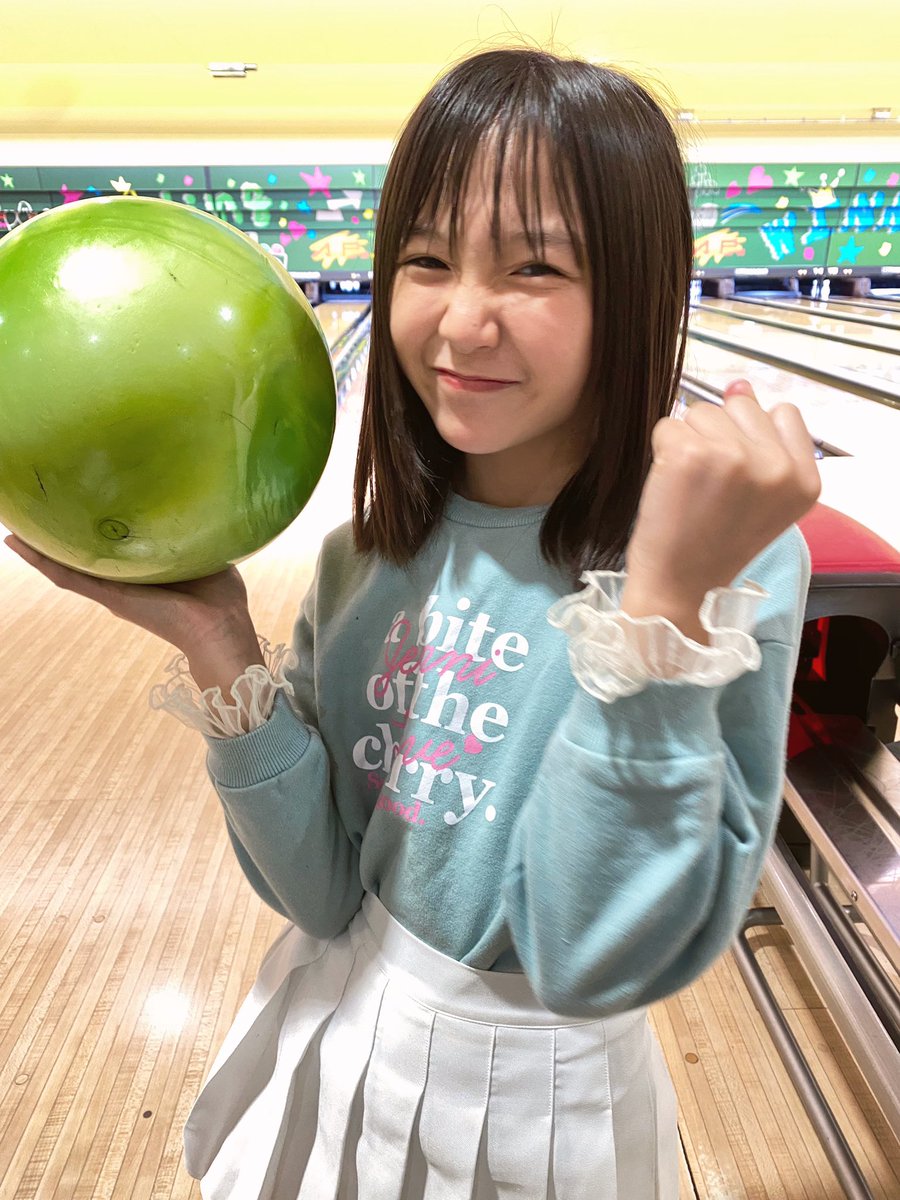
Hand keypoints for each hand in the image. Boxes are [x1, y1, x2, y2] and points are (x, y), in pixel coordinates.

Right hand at [3, 533, 254, 653]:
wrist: (219, 628)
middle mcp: (121, 579)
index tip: (74, 503)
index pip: (111, 546)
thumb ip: (190, 536)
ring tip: (14, 528)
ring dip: (40, 548)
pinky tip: (19, 544)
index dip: (91, 527)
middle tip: (35, 510)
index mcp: (142, 569)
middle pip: (84, 554)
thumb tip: (192, 511)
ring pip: (67, 565)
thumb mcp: (202, 555)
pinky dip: (43, 561)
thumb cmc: (218, 597)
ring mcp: (112, 589)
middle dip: (59, 535)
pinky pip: (69, 578)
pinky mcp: (110, 597)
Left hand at [621, 380, 820, 637]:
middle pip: (738, 405)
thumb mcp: (759, 496)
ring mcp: (734, 458)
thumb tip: (738, 384)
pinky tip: (670, 486)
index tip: (736, 477)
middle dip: (717, 436)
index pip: (781, 412)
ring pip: (699, 412)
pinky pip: (668, 425)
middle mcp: (776, 467)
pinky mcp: (689, 455)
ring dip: (687, 442)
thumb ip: (761, 439)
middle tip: (709, 488)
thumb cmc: (715, 543)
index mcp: (804, 480)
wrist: (679, 587)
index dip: (750, 437)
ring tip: (690, 489)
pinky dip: (661, 451)